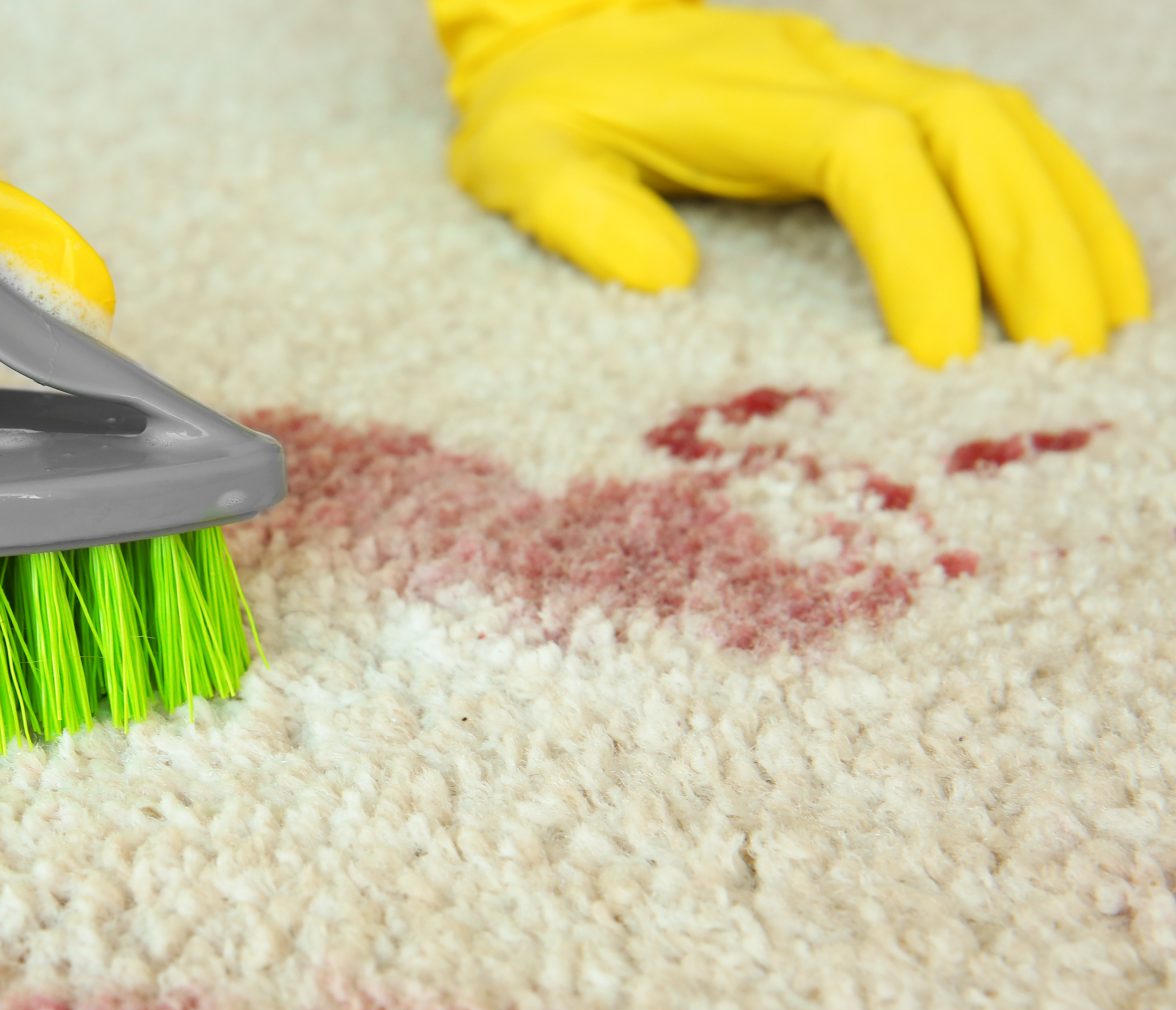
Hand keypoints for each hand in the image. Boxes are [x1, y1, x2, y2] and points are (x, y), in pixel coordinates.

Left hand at [431, 0, 1150, 364]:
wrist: (557, 33)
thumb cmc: (539, 114)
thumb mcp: (516, 163)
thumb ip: (574, 213)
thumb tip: (664, 275)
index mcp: (744, 96)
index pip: (868, 156)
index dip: (919, 249)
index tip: (941, 358)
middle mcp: (827, 71)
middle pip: (970, 134)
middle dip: (1031, 247)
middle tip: (1063, 365)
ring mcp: (865, 74)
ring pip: (1002, 127)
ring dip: (1065, 222)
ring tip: (1104, 332)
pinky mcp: (882, 96)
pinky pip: (994, 134)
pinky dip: (1053, 198)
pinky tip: (1086, 274)